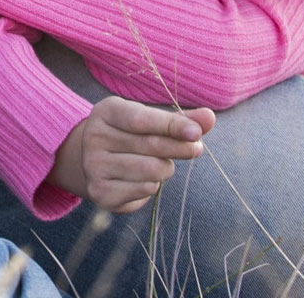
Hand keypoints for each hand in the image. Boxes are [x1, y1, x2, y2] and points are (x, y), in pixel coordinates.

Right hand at [49, 97, 215, 213]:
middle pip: (150, 145)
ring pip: (151, 170)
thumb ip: (180, 119)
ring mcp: (94, 166)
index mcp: (106, 112)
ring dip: (166, 168)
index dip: (172, 125)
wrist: (97, 162)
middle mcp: (94, 137)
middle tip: (196, 149)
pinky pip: (144, 189)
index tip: (196, 132)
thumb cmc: (131, 135)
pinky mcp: (100, 192)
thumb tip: (209, 117)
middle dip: (180, 147)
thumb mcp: (151, 120)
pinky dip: (154, 185)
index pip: (142, 119)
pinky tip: (145, 178)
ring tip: (161, 163)